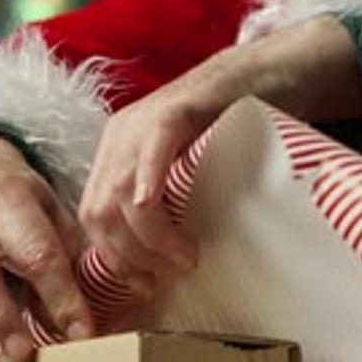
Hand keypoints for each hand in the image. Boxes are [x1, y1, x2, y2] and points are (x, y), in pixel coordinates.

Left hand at [79, 14, 361, 284]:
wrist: (268, 74)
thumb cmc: (231, 133)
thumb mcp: (186, 175)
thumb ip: (167, 207)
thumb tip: (163, 267)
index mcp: (115, 156)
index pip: (93, 218)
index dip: (113, 259)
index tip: (143, 286)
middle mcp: (119, 138)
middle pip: (99, 211)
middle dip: (128, 256)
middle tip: (164, 279)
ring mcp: (143, 120)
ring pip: (121, 190)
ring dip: (149, 236)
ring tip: (184, 257)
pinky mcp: (176, 106)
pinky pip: (153, 145)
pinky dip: (149, 178)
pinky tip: (153, 205)